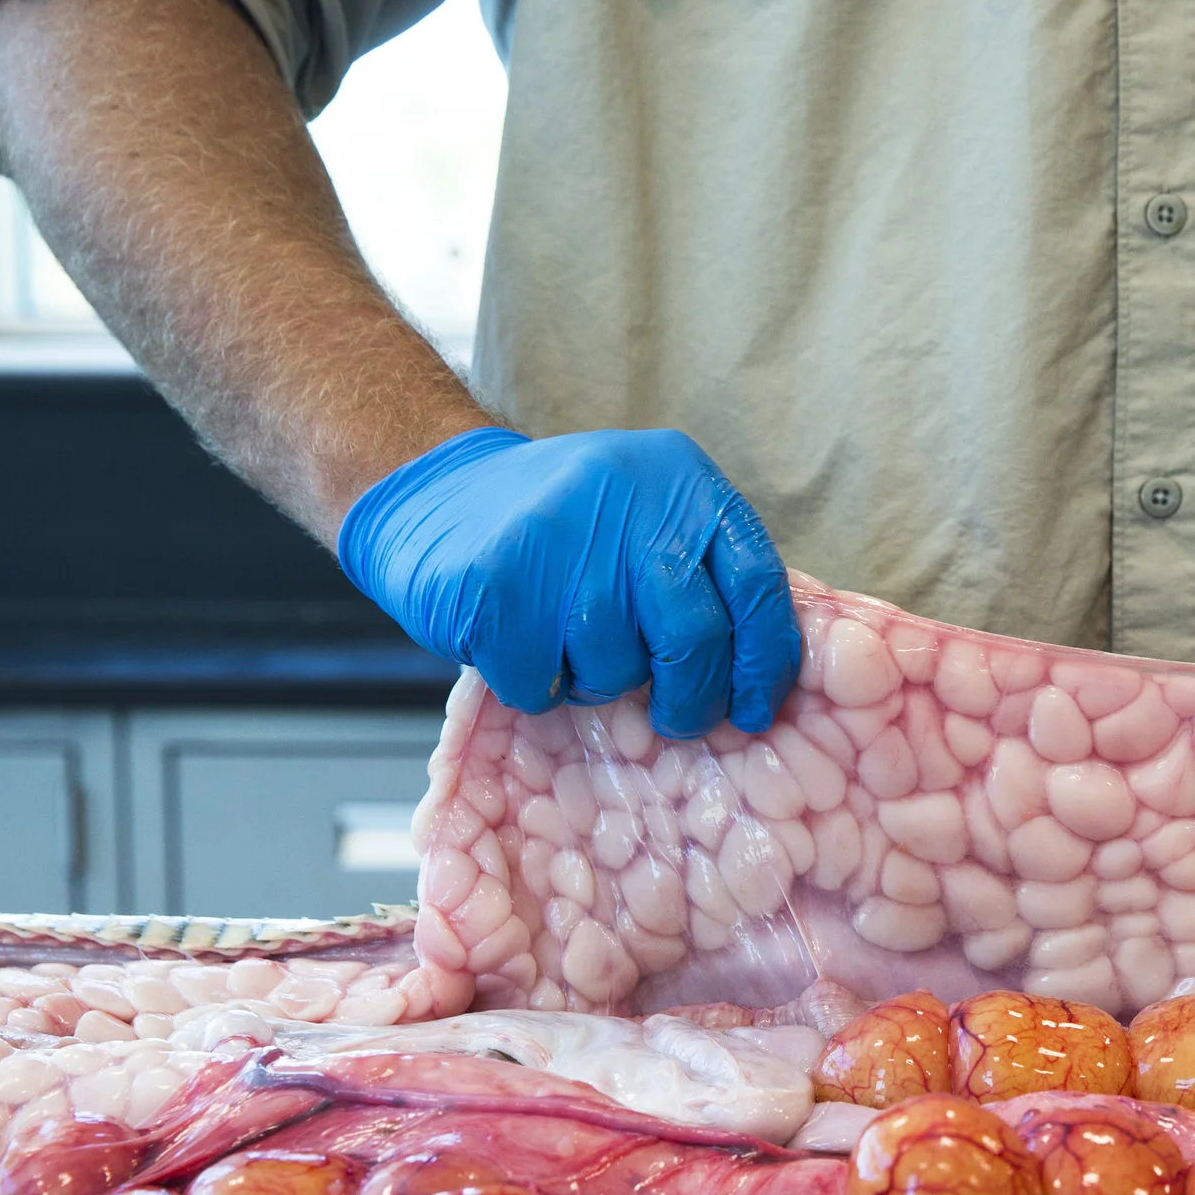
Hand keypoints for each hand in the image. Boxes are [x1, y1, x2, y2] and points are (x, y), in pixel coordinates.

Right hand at [338, 426, 802, 737]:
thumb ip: (702, 571)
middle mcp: (626, 501)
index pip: (758, 585)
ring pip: (617, 668)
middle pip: (696, 638)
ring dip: (598, 682)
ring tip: (572, 646)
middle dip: (691, 696)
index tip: (754, 707)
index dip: (763, 661)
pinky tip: (522, 645)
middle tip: (674, 714)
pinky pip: (543, 683)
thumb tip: (763, 676)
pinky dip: (537, 685)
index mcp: (681, 480)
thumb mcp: (647, 515)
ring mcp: (558, 543)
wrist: (431, 489)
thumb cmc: (561, 526)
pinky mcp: (494, 589)